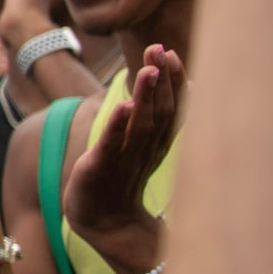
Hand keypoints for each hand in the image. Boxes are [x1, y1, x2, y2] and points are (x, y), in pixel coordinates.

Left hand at [64, 46, 182, 267]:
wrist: (103, 223)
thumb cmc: (120, 178)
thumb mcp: (139, 146)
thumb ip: (152, 117)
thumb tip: (169, 83)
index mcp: (156, 143)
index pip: (170, 109)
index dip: (172, 82)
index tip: (172, 53)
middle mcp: (145, 150)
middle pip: (160, 113)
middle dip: (162, 81)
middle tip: (160, 50)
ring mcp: (124, 161)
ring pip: (140, 126)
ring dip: (145, 97)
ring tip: (148, 70)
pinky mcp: (99, 169)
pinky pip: (111, 146)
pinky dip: (118, 126)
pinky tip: (123, 106)